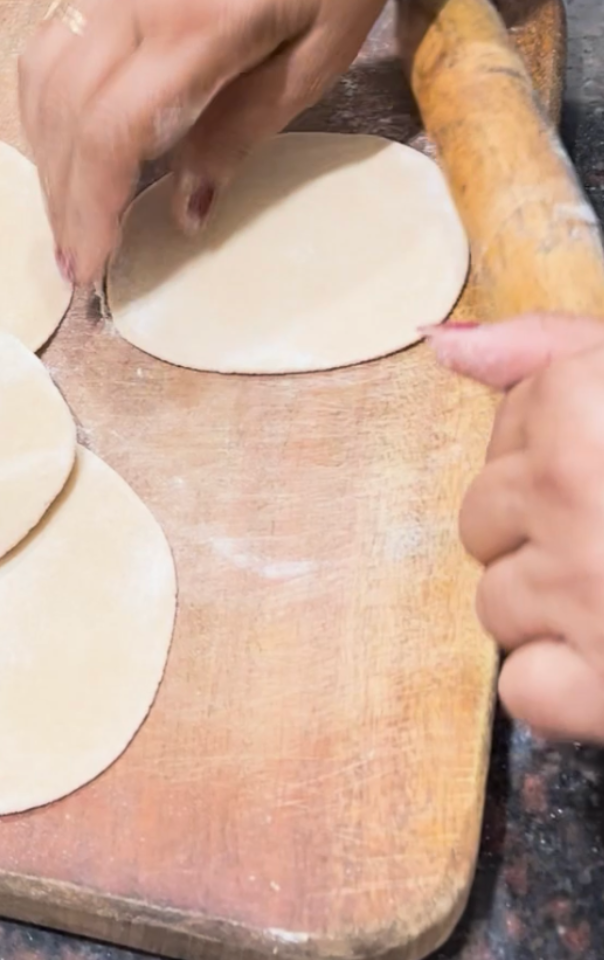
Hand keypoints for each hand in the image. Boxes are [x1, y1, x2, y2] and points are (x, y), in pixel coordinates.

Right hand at [18, 0, 434, 284]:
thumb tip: (184, 214)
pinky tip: (61, 148)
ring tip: (62, 219)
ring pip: (47, 81)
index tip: (89, 268)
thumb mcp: (315, 61)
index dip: (92, 207)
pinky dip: (46, 111)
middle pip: (67, 113)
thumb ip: (240, 134)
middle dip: (62, 200)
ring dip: (46, 160)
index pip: (111, 129)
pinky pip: (55, 49)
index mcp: (196, 22)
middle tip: (69, 264)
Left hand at [429, 315, 603, 742]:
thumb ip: (555, 350)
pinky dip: (564, 688)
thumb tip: (445, 342)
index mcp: (586, 406)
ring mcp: (586, 592)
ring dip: (553, 608)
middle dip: (542, 527)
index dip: (558, 441)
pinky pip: (524, 690)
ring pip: (494, 604)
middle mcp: (572, 492)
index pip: (505, 423)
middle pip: (481, 517)